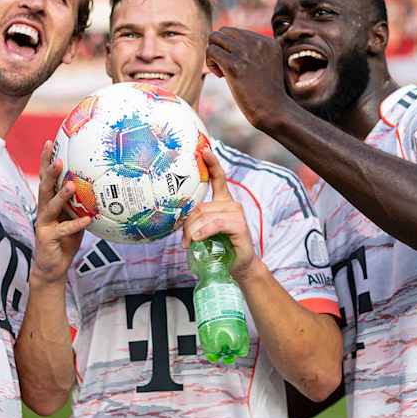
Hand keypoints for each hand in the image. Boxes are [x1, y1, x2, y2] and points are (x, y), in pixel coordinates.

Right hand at [31, 141, 91, 284]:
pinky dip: (76, 224)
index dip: (46, 160)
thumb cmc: (65, 239)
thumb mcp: (74, 217)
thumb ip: (81, 203)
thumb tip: (101, 185)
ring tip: (71, 185)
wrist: (52, 265)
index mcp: (49, 202)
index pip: (46, 177)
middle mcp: (43, 210)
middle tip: (59, 158)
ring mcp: (43, 224)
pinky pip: (64, 229)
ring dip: (61, 195)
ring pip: (51, 206)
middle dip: (50, 172)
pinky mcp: (47, 238)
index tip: (50, 141)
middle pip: (44, 187)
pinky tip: (87, 219)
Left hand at [182, 147, 258, 279]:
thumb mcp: (204, 232)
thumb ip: (195, 221)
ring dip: (193, 232)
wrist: (238, 267)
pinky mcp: (240, 225)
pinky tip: (198, 240)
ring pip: (205, 215)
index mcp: (223, 202)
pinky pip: (215, 223)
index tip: (204, 150)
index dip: (211, 163)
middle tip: (184, 240)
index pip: (218, 178)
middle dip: (188, 224)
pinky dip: (204, 232)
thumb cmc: (220, 248)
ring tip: (189, 245)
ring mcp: (237, 214)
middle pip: (200, 206)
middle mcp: (231, 204)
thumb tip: (176, 219)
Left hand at [207, 27, 294, 130]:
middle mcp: (258, 42)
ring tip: (222, 70)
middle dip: (220, 48)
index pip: (237, 33)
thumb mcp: (267, 65)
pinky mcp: (235, 65)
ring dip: (213, 54)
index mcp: (267, 42)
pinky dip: (210, 63)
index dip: (231, 49)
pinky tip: (221, 76)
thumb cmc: (268, 94)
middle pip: (224, 31)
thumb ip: (254, 52)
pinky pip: (211, 51)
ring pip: (214, 38)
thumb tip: (225, 45)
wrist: (274, 110)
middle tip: (225, 66)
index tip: (238, 66)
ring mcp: (246, 53)